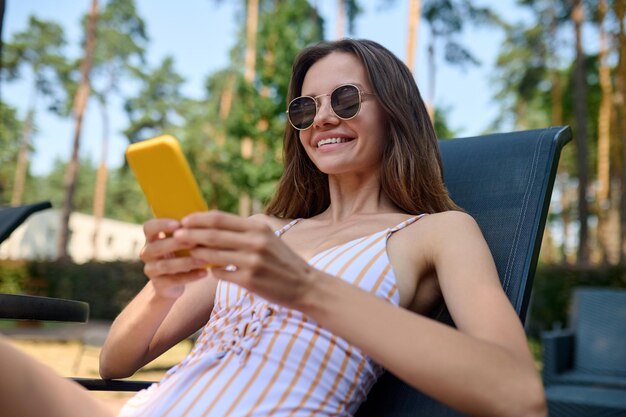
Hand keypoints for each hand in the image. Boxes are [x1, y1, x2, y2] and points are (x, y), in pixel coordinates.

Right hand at [140, 218, 208, 298]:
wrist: (173, 283)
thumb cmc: (181, 254)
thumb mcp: (181, 242)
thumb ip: (187, 231)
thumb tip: (206, 218)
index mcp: (152, 238)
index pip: (149, 227)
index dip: (161, 225)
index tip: (178, 225)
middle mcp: (147, 253)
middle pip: (157, 247)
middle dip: (177, 244)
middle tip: (194, 242)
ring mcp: (151, 269)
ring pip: (166, 265)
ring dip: (186, 262)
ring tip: (203, 260)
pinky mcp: (159, 284)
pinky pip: (174, 280)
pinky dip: (191, 276)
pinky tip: (204, 273)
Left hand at [174, 211, 316, 308]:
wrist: (306, 286)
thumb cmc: (283, 262)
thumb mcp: (268, 239)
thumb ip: (244, 233)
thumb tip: (215, 227)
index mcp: (258, 228)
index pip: (221, 219)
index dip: (199, 219)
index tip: (184, 220)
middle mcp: (255, 242)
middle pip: (214, 235)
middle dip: (191, 234)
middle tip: (176, 236)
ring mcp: (253, 261)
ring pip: (214, 254)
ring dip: (197, 253)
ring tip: (186, 252)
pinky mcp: (250, 280)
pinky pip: (222, 274)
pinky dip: (213, 271)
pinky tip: (210, 270)